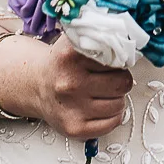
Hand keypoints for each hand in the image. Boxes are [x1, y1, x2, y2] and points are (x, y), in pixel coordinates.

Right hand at [0, 35, 132, 138]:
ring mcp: (72, 108)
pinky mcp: (75, 128)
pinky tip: (99, 107)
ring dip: (116, 98)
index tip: (113, 59)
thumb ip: (99, 35)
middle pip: (123, 82)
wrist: (36, 86)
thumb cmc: (63, 65)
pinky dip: (112, 116)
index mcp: (71, 55)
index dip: (119, 58)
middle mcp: (70, 83)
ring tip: (100, 92)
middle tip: (107, 78)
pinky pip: (113, 123)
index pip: (118, 57)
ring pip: (119, 104)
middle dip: (120, 80)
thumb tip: (127, 37)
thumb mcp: (76, 41)